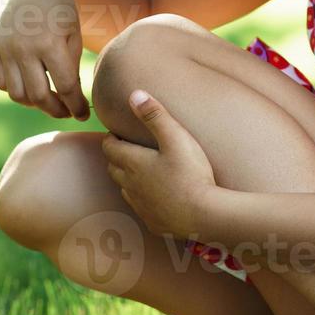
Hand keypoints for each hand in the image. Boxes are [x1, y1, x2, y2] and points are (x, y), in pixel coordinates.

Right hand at [0, 0, 89, 120]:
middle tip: (67, 112)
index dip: (76, 106)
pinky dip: (16, 90)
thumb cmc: (63, 15)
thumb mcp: (74, 38)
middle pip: (38, 97)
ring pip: (17, 94)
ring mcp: (5, 49)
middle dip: (56, 110)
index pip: (65, 87)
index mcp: (50, 43)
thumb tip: (69, 101)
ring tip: (49, 99)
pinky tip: (31, 85)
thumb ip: (71, 70)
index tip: (83, 115)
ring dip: (34, 103)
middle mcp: (24, 48)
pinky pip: (1, 82)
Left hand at [101, 90, 215, 237]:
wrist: (204, 215)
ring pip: (124, 188)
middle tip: (126, 147)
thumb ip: (155, 115)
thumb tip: (134, 94)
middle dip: (116, 155)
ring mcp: (140, 205)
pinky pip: (139, 207)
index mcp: (133, 163)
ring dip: (126, 177)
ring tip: (139, 169)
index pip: (109, 147)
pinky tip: (154, 195)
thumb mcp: (175, 138)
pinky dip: (141, 197)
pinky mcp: (152, 220)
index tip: (118, 131)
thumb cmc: (191, 173)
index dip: (111, 137)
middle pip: (113, 167)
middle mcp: (130, 185)